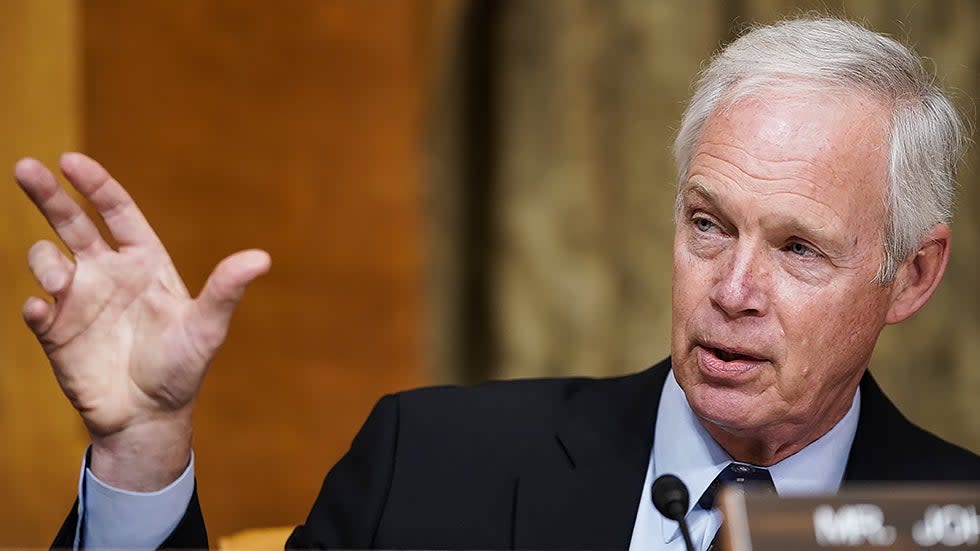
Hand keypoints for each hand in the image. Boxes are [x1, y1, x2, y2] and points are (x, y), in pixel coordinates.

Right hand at [15, 153, 269, 489]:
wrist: (150, 416)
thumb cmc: (182, 368)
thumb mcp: (207, 328)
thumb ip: (225, 291)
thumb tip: (261, 258)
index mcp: (144, 261)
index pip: (116, 211)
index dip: (95, 184)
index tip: (71, 161)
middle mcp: (107, 272)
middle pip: (71, 222)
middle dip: (47, 194)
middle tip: (25, 168)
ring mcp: (78, 299)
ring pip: (47, 259)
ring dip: (47, 261)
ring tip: (62, 282)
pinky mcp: (55, 331)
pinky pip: (35, 307)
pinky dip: (35, 304)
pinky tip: (45, 310)